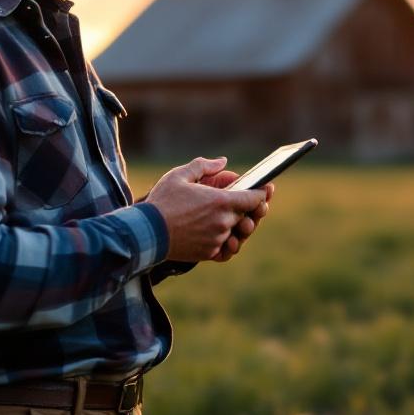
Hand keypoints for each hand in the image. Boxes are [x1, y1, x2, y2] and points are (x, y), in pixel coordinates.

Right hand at [145, 157, 270, 262]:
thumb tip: (222, 162)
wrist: (146, 232)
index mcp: (220, 201)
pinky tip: (226, 236)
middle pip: (248, 216)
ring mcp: (217, 239)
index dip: (262, 193)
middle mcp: (223, 222)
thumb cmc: (162, 202)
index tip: (267, 190)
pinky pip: (226, 248)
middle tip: (254, 206)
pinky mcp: (209, 252)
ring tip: (238, 221)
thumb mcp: (179, 175)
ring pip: (238, 233)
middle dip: (252, 210)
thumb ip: (204, 166)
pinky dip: (228, 242)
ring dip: (239, 227)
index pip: (254, 198)